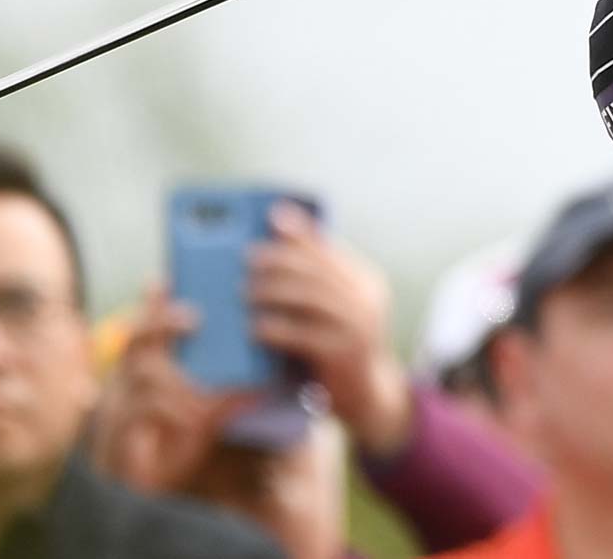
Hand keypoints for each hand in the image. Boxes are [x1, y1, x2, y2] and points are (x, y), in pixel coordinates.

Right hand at [86, 286, 245, 492]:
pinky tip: (192, 415)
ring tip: (200, 388)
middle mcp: (124, 385)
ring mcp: (117, 408)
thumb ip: (223, 400)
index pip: (144, 330)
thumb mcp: (200, 421)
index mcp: (142, 374)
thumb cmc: (167, 453)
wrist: (139, 500)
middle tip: (193, 317)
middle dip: (160, 321)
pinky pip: (138, 412)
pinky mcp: (118, 435)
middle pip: (135, 340)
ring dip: (173, 379)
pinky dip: (168, 410)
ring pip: (139, 375)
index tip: (164, 277)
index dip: (152, 303)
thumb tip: (261, 384)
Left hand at [248, 203, 413, 456]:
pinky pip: (303, 334)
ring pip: (309, 297)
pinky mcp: (344, 354)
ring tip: (244, 291)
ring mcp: (359, 326)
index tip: (272, 217)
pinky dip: (276, 328)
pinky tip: (255, 328)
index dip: (300, 231)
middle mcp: (367, 299)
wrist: (367, 396)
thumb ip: (316, 284)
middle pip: (317, 269)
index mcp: (365, 281)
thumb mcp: (336, 310)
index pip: (329, 248)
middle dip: (279, 259)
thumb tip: (273, 248)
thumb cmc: (338, 346)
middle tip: (247, 257)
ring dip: (272, 290)